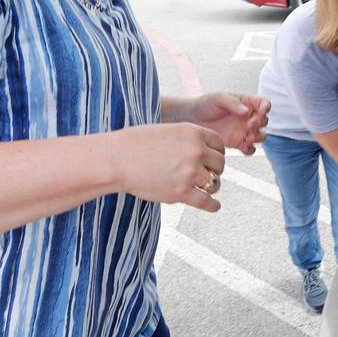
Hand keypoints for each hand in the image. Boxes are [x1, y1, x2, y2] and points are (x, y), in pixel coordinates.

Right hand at [111, 123, 225, 211]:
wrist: (117, 159)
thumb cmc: (135, 144)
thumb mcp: (167, 130)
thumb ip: (186, 139)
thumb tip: (200, 150)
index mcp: (193, 133)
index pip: (219, 144)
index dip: (217, 153)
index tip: (214, 159)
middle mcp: (196, 151)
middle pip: (220, 163)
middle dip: (215, 169)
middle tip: (210, 174)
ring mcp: (190, 172)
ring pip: (214, 183)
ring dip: (212, 187)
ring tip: (208, 189)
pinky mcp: (182, 192)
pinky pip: (206, 201)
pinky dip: (212, 205)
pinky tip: (214, 206)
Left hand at [189, 92, 270, 154]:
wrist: (192, 118)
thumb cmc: (205, 104)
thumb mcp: (218, 97)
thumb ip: (233, 103)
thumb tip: (246, 111)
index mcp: (246, 103)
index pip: (263, 104)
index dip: (265, 108)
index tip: (261, 111)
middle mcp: (247, 117)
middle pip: (264, 121)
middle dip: (260, 124)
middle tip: (249, 125)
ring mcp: (243, 131)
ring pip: (260, 136)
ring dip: (258, 137)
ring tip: (248, 137)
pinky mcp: (237, 143)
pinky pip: (249, 148)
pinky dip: (250, 149)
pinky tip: (244, 147)